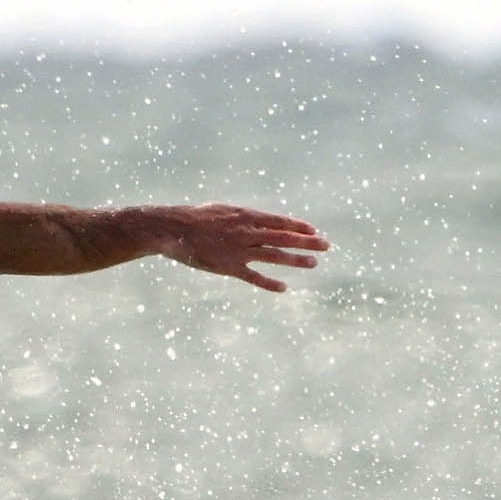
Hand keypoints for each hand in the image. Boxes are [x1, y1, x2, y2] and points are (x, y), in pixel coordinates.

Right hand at [149, 203, 325, 290]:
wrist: (174, 229)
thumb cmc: (195, 218)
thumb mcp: (222, 211)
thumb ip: (242, 218)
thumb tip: (256, 221)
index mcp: (245, 216)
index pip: (279, 221)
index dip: (298, 226)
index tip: (313, 230)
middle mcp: (247, 232)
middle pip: (283, 237)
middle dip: (307, 241)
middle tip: (326, 245)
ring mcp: (240, 250)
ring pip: (275, 255)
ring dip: (296, 260)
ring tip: (314, 264)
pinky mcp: (229, 267)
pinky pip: (254, 277)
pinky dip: (269, 283)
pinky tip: (284, 288)